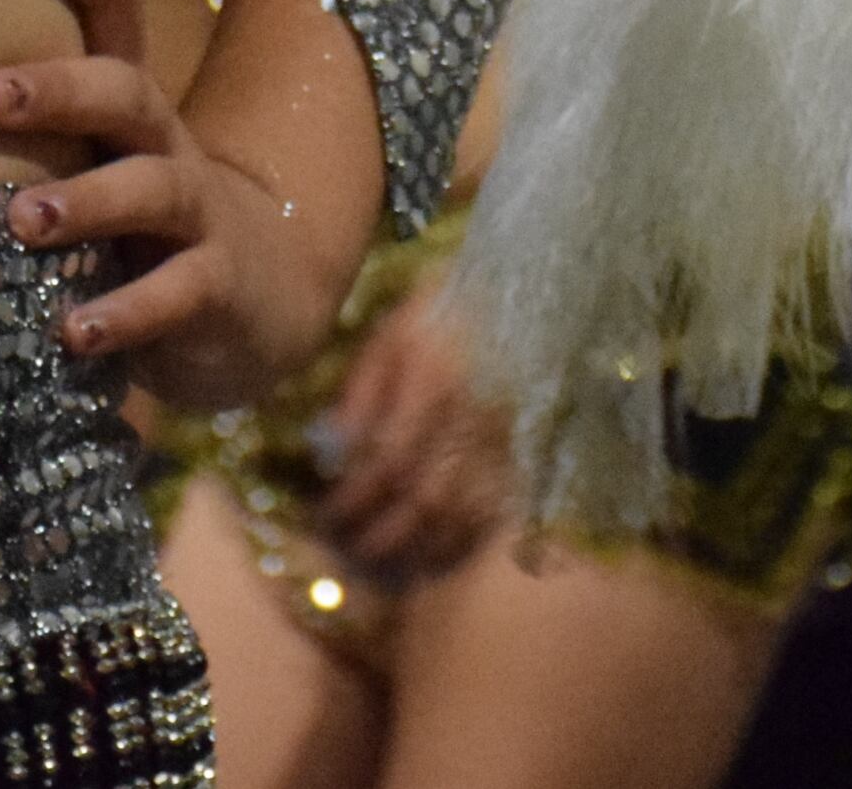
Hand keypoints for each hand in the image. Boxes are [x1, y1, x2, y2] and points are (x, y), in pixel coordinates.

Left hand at [0, 0, 359, 411]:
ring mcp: (195, 214)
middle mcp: (162, 143)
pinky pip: (175, 295)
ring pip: (152, 189)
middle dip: (63, 89)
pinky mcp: (214, 287)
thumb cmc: (131, 213)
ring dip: (90, 201)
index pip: (116, 5)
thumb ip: (20, 117)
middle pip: (126, 92)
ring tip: (24, 219)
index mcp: (125, 100)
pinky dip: (124, 314)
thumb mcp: (88, 153)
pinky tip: (73, 333)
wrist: (256, 290)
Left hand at [307, 279, 517, 580]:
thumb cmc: (442, 311)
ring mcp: (508, 437)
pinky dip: (465, 539)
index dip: (355, 497)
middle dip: (382, 534)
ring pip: (464, 512)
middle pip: (426, 496)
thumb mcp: (390, 335)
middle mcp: (476, 415)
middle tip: (348, 550)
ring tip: (385, 562)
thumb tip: (331, 454)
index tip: (326, 517)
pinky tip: (436, 552)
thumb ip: (360, 394)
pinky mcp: (526, 449)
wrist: (517, 290)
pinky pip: (497, 509)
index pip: (389, 459)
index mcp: (437, 379)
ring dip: (420, 547)